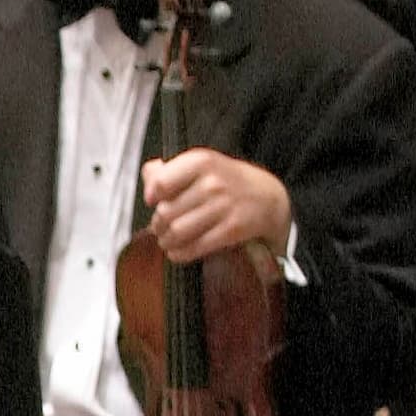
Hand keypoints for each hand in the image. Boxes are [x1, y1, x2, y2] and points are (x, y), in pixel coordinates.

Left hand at [141, 150, 289, 263]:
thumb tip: (148, 174)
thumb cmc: (226, 182)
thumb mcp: (201, 165)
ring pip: (177, 232)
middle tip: (160, 227)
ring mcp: (224, 206)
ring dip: (166, 241)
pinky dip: (180, 253)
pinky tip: (178, 251)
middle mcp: (212, 182)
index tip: (154, 202)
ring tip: (167, 239)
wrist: (267, 197)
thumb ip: (169, 169)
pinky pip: (194, 247)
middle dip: (157, 224)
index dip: (151, 196)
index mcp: (201, 161)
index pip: (160, 183)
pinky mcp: (232, 229)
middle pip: (165, 212)